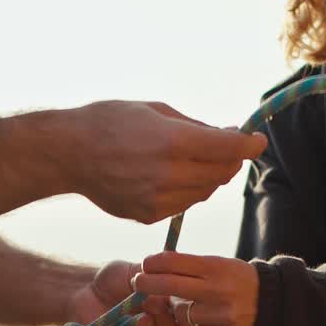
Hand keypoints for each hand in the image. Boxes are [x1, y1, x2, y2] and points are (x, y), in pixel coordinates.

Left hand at [66, 260, 206, 325]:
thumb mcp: (139, 272)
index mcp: (169, 315)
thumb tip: (180, 280)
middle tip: (152, 304)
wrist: (81, 291)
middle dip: (167, 323)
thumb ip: (161, 276)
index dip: (191, 324)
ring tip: (139, 320)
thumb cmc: (112, 280)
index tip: (180, 306)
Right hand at [67, 102, 266, 223]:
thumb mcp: (156, 110)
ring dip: (208, 176)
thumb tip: (228, 134)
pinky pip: (183, 204)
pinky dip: (186, 190)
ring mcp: (158, 200)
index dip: (248, 144)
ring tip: (192, 159)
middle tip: (226, 147)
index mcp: (172, 141)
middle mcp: (168, 174)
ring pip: (205, 192)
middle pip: (221, 173)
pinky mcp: (149, 216)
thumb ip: (196, 125)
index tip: (257, 141)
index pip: (228, 148)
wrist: (69, 154)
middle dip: (230, 160)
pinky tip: (168, 175)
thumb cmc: (110, 121)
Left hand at [133, 252, 259, 325]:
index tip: (145, 264)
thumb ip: (192, 267)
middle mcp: (218, 290)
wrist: (275, 307)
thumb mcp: (221, 265)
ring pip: (182, 314)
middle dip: (148, 284)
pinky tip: (205, 318)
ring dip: (176, 311)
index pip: (175, 261)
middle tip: (136, 283)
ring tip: (181, 304)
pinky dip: (195, 325)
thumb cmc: (238, 281)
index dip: (154, 263)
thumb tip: (155, 265)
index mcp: (216, 267)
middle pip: (170, 286)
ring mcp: (222, 314)